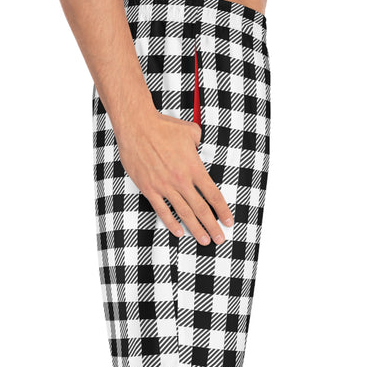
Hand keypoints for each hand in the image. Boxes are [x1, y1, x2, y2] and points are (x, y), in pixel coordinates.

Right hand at [114, 109, 233, 244]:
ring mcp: (164, 186)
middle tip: (220, 239)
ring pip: (184, 213)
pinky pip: (162, 210)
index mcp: (194, 167)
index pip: (213, 195)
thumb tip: (200, 148)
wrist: (137, 126)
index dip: (222, 210)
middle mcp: (182, 180)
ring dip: (195, 228)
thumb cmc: (163, 126)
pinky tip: (178, 231)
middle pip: (201, 209)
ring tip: (204, 240)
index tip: (229, 221)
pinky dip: (170, 222)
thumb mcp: (190, 131)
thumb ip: (199, 143)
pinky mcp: (149, 188)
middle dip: (212, 226)